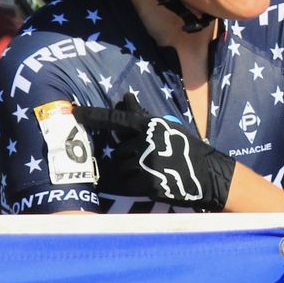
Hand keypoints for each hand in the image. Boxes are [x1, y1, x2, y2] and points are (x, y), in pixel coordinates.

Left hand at [74, 93, 234, 209]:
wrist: (208, 173)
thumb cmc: (186, 148)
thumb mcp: (166, 127)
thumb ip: (142, 116)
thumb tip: (125, 97)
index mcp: (149, 126)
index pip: (115, 119)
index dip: (93, 116)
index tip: (74, 112)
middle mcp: (145, 142)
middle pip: (119, 151)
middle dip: (130, 157)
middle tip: (152, 160)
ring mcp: (146, 163)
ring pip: (122, 169)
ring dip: (132, 172)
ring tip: (154, 171)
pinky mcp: (148, 183)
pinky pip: (129, 184)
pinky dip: (137, 185)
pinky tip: (154, 182)